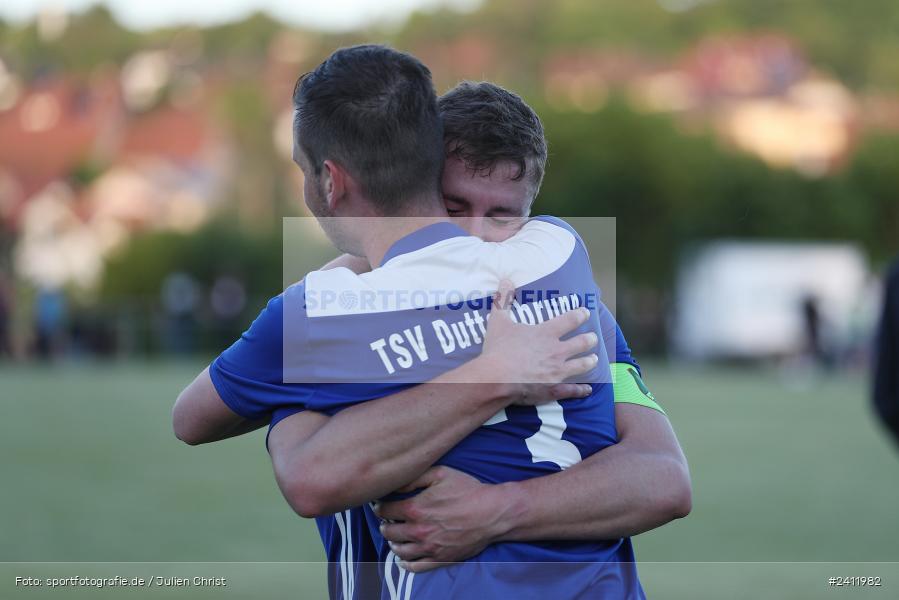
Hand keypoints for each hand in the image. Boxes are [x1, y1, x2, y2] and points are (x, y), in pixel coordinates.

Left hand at [373, 466, 511, 572]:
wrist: (492, 513)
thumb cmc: (468, 490)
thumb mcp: (440, 473)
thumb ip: (414, 478)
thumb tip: (394, 485)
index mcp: (416, 508)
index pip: (384, 511)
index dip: (379, 507)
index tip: (380, 505)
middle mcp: (418, 530)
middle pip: (388, 532)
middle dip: (385, 524)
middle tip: (388, 519)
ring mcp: (429, 548)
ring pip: (398, 550)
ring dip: (392, 543)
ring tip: (395, 536)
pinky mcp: (440, 559)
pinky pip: (414, 567)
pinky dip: (404, 564)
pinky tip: (403, 557)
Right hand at [479, 280, 597, 404]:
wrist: (494, 379)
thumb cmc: (498, 349)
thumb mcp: (498, 320)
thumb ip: (504, 299)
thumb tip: (505, 279)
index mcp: (546, 333)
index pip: (570, 320)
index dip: (580, 315)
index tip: (586, 312)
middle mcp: (557, 351)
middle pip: (581, 343)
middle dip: (589, 339)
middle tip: (593, 338)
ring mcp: (557, 372)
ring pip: (581, 365)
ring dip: (589, 361)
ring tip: (594, 359)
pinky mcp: (554, 389)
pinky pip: (572, 390)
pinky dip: (581, 389)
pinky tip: (588, 389)